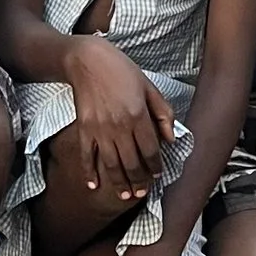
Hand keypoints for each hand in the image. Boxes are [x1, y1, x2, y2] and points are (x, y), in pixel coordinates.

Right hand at [63, 35, 174, 202]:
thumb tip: (171, 139)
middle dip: (139, 181)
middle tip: (142, 192)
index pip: (150, 150)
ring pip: (111, 164)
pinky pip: (86, 155)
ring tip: (125, 196)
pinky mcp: (84, 129)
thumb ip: (163, 113)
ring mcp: (99, 129)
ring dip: (119, 183)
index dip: (155, 166)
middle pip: (131, 162)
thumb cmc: (121, 70)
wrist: (87, 59)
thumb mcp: (149, 86)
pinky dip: (89, 172)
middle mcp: (119, 126)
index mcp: (138, 115)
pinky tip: (93, 186)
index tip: (157, 174)